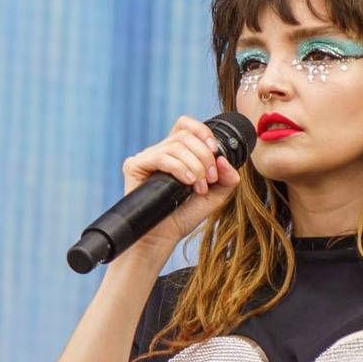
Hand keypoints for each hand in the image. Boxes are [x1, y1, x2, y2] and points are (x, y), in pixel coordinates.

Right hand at [120, 115, 241, 258]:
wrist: (164, 237)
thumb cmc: (186, 215)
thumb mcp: (215, 195)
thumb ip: (227, 178)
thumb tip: (224, 159)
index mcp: (177, 152)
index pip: (187, 125)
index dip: (203, 132)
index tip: (216, 151)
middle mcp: (160, 150)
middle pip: (185, 135)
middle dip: (205, 156)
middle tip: (210, 179)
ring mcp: (146, 157)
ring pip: (176, 145)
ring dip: (195, 166)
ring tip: (199, 188)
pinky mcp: (134, 166)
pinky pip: (161, 156)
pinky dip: (179, 168)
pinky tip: (187, 182)